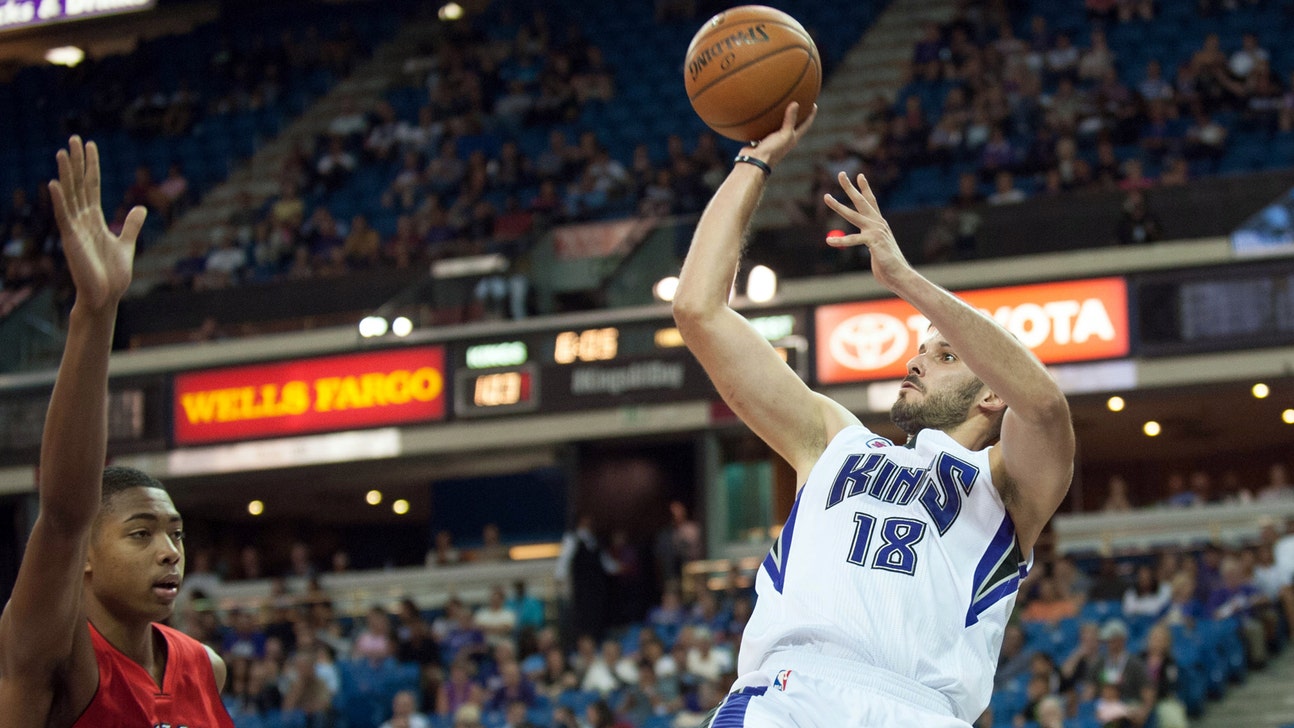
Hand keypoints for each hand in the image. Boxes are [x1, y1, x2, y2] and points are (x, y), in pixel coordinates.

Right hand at [49, 136, 145, 311]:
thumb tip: (141, 208)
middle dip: (77, 162)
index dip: (91, 166)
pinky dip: (59, 200)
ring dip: (66, 174)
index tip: (90, 146)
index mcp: (95, 220)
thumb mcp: (126, 243)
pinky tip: (55, 183)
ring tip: (63, 152)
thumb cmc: (113, 274)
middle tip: (75, 139)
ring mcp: (75, 229)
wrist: (106, 296)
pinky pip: (63, 216)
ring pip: (70, 195)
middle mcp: (83, 220)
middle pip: (79, 185)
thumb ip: (131, 225)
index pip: (92, 187)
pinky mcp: (71, 240)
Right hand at [738, 102, 817, 167]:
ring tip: (780, 105)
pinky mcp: (762, 140)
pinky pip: (764, 127)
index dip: (811, 115)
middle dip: (797, 114)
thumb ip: (790, 120)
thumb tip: (795, 103)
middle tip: (799, 101)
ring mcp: (773, 140)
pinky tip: (761, 113)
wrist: (753, 163)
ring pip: (778, 126)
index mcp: (793, 139)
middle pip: (793, 125)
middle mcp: (784, 139)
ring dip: (780, 117)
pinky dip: (764, 120)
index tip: (814, 104)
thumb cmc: (772, 151)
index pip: (806, 125)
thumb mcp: (784, 135)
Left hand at [823, 172, 913, 290]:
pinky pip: (853, 240)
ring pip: (852, 215)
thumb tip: (866, 240)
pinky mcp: (873, 242)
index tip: (860, 176)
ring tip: (826, 197)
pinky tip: (829, 241)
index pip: (871, 202)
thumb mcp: (875, 249)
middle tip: (841, 173)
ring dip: (837, 205)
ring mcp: (875, 231)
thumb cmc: (887, 264)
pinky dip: (840, 241)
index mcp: (879, 224)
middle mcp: (878, 224)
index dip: (865, 188)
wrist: (899, 274)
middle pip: (861, 201)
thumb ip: (868, 241)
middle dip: (850, 187)